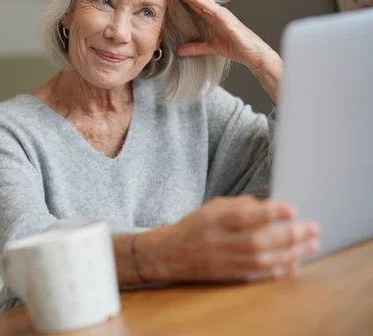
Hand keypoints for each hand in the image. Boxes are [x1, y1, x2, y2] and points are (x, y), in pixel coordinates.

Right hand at [136, 195, 319, 282]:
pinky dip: (277, 271)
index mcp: (214, 219)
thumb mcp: (212, 207)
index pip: (245, 215)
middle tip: (312, 229)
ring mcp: (222, 261)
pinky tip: (294, 265)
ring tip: (311, 246)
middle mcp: (218, 241)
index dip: (270, 212)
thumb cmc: (195, 226)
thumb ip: (240, 205)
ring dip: (290, 254)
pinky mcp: (226, 276)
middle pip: (258, 241)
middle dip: (290, 235)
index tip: (292, 210)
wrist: (169, 253)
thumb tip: (270, 206)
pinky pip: (256, 275)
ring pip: (261, 260)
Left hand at [169, 0, 282, 101]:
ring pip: (203, 1)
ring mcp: (223, 15)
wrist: (253, 54)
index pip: (194, 5)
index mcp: (212, 18)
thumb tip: (179, 52)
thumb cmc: (236, 47)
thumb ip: (195, 48)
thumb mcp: (210, 48)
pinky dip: (204, 3)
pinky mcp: (228, 20)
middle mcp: (216, 13)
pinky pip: (214, 9)